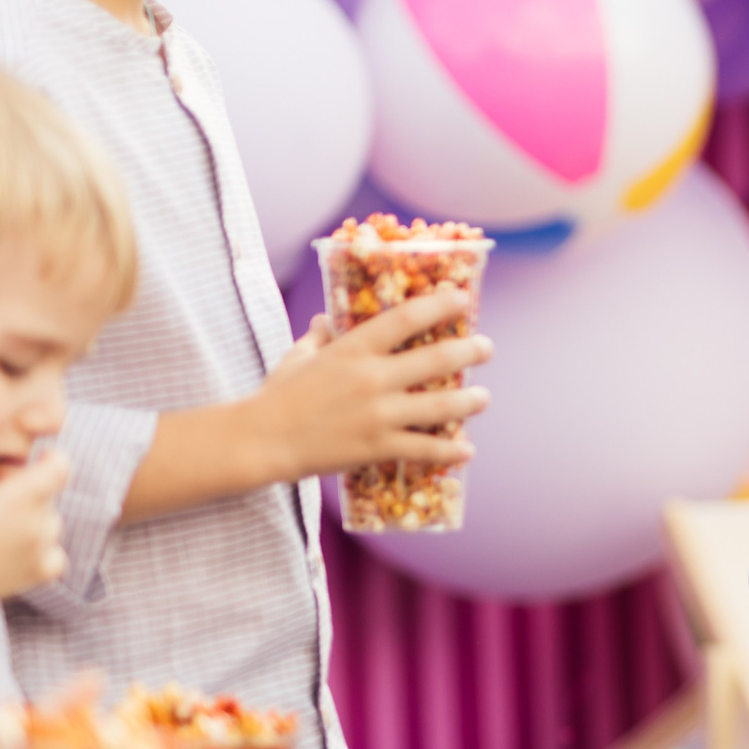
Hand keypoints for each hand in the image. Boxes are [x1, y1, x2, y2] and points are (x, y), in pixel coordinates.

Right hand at [0, 453, 70, 666]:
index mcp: (20, 498)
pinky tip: (21, 551)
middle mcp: (38, 522)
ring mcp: (42, 549)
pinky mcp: (41, 572)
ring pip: (51, 524)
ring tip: (0, 531)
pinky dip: (46, 550)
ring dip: (35, 521)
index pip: (59, 469)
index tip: (41, 459)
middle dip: (30, 493)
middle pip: (49, 497)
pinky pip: (57, 555)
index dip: (53, 460)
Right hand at [250, 292, 492, 483]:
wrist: (261, 440)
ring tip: (483, 397)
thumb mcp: (298, 356)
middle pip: (436, 359)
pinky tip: (467, 450)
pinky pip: (423, 449)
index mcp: (354, 349)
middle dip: (469, 351)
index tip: (461, 298)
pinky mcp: (377, 446)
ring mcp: (378, 414)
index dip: (439, 305)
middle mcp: (373, 378)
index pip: (406, 318)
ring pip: (440, 406)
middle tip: (486, 347)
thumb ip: (318, 337)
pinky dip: (449, 451)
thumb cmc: (277, 395)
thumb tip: (327, 318)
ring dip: (469, 401)